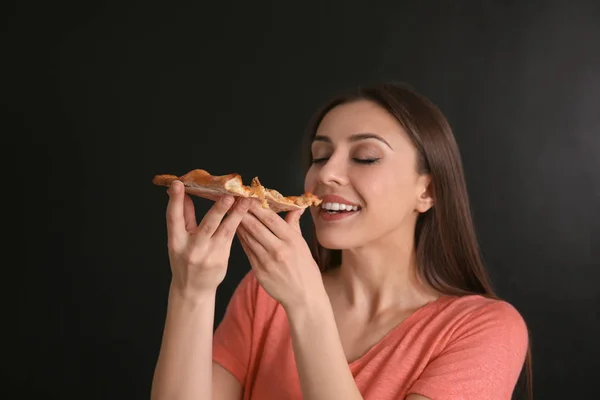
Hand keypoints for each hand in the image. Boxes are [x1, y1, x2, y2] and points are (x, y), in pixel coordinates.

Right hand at [165, 180, 249, 296]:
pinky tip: (245, 212)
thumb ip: (183, 216)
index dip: (175, 201)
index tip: (178, 184)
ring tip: (245, 201)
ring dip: (236, 215)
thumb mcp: (177, 239)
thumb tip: (182, 192)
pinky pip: (231, 237)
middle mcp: (192, 248)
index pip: (174, 218)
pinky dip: (238, 223)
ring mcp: (209, 255)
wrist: (193, 289)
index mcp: (175, 242)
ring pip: (225, 231)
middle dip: (218, 210)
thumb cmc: (184, 259)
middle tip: (228, 197)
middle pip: (206, 226)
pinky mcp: (222, 259)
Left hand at [236, 201, 325, 310]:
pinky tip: (235, 230)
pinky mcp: (259, 271)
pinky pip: (247, 251)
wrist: (304, 297)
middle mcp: (278, 250)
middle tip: (233, 200)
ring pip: (248, 238)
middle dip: (243, 212)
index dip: (258, 207)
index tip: (248, 196)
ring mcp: (267, 261)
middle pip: (256, 226)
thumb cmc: (306, 270)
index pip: (271, 219)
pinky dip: (241, 239)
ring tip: (230, 212)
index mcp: (292, 241)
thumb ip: (294, 225)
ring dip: (238, 224)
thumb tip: (296, 207)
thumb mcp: (303, 245)